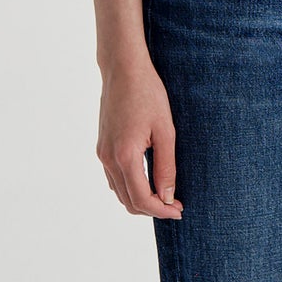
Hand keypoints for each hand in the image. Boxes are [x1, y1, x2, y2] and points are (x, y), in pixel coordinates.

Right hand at [97, 52, 183, 217]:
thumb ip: (166, 167)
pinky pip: (113, 179)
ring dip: (140, 200)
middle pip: (128, 201)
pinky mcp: (102, 147)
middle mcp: (108, 159)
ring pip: (119, 193)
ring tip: (164, 196)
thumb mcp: (165, 131)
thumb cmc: (148, 95)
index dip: (161, 210)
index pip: (141, 199)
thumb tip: (166, 197)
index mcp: (125, 156)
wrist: (123, 70)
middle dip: (152, 209)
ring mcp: (102, 154)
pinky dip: (130, 188)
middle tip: (175, 205)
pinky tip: (148, 182)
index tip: (179, 210)